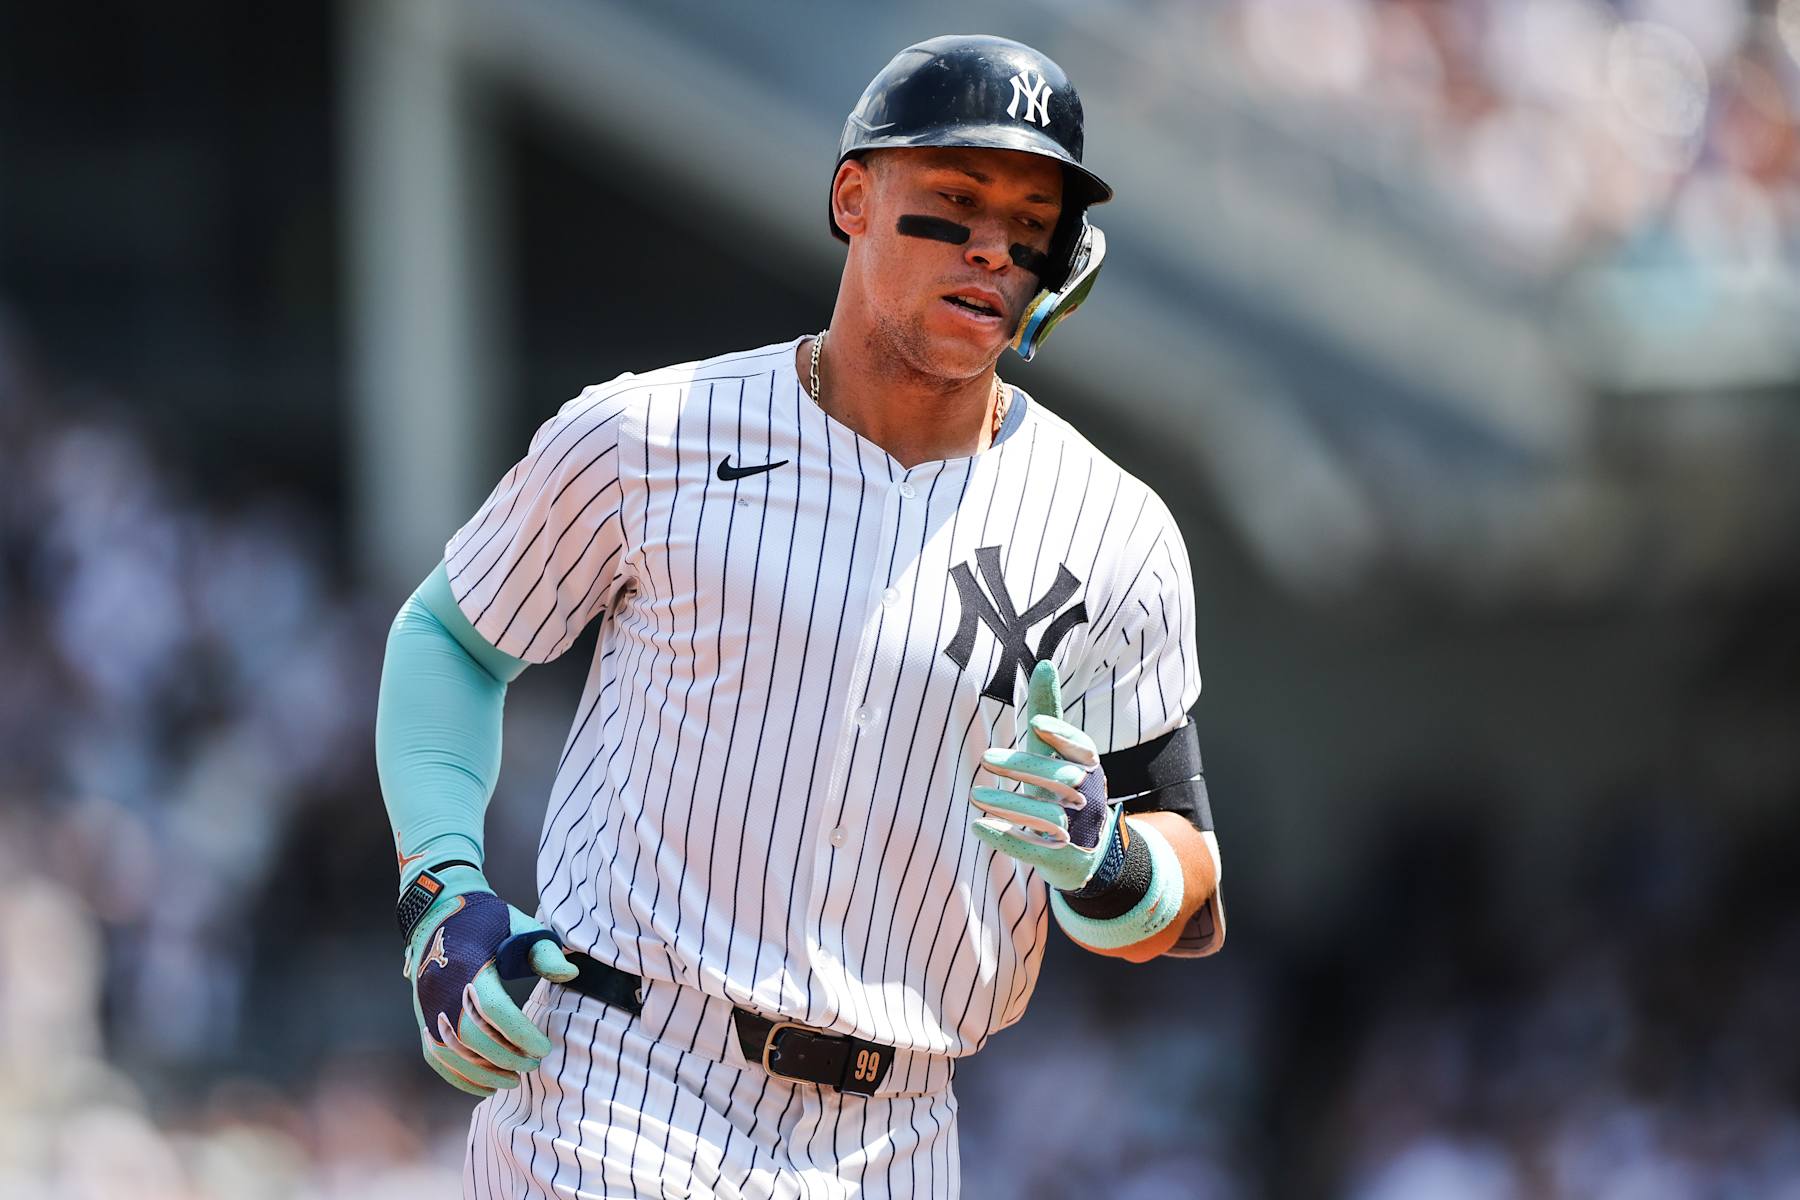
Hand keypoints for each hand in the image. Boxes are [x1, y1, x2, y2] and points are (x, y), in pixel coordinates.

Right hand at [402, 865, 578, 1096]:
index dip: (520, 1034)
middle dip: (505, 1057)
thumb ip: (545, 952)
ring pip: (451, 1053)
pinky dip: (458, 1076)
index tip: (544, 1048)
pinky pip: (435, 1055)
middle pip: (470, 1037)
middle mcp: (442, 988)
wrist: (439, 912)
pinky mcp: (422, 1016)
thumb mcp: (520, 927)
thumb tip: (570, 975)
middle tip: (533, 1065)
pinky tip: (485, 1086)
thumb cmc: (489, 921)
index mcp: (469, 965)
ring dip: (482, 1074)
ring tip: (513, 1081)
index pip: (493, 1010)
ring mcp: (427, 1005)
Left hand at [970, 660, 1115, 891]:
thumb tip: (1043, 663)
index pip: (1083, 748)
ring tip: (975, 795)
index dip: (1062, 735)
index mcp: (1090, 770)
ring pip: (1047, 816)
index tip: (1036, 723)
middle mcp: (1089, 799)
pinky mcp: (1059, 860)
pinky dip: (1006, 837)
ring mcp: (1077, 833)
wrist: (1087, 853)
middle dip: (1024, 768)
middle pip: (1061, 780)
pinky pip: (1032, 849)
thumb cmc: (1064, 788)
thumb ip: (1050, 714)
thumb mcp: (1059, 753)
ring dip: (1009, 804)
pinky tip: (979, 827)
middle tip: (985, 759)